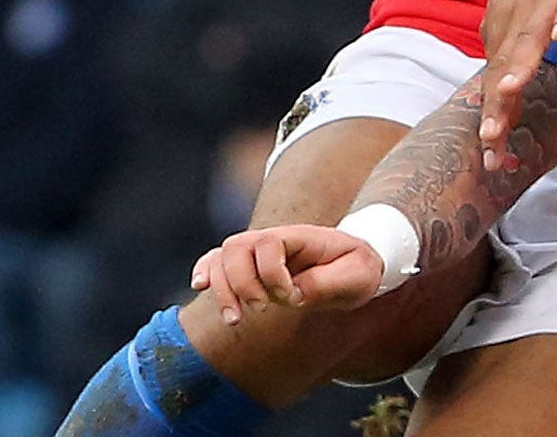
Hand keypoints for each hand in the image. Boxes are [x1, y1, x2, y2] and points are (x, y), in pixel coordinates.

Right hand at [190, 226, 384, 321]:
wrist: (356, 263)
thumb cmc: (357, 268)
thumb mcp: (357, 275)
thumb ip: (327, 283)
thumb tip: (294, 294)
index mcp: (300, 236)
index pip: (268, 242)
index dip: (273, 274)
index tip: (294, 298)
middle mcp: (274, 240)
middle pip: (236, 247)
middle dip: (243, 284)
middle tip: (263, 309)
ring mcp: (259, 252)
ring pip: (222, 257)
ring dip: (222, 289)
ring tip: (235, 319)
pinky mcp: (250, 267)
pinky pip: (217, 261)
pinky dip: (205, 271)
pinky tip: (199, 286)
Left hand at [478, 0, 556, 163]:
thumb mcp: (516, 22)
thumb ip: (510, 58)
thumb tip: (499, 99)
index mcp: (503, 35)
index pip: (494, 83)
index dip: (493, 119)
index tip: (489, 156)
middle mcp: (517, 22)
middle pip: (506, 67)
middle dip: (498, 105)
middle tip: (491, 139)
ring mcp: (543, 4)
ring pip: (530, 37)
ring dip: (521, 63)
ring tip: (511, 90)